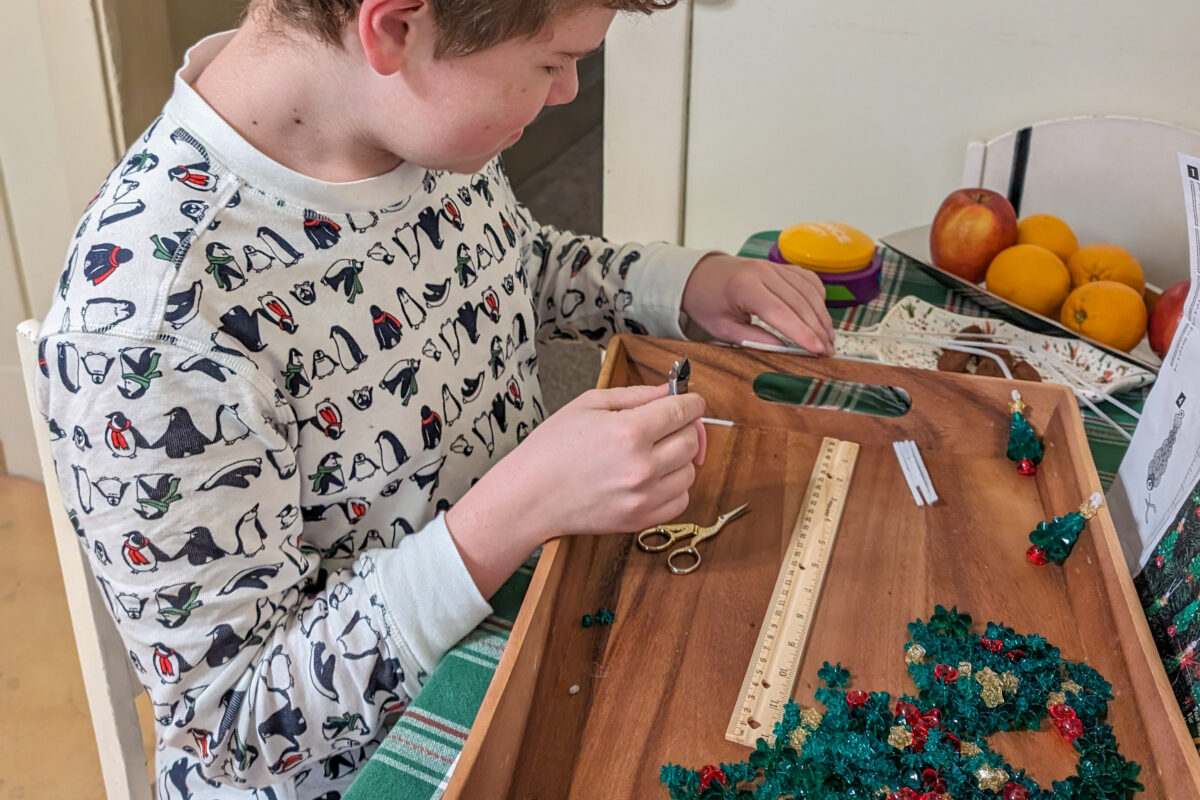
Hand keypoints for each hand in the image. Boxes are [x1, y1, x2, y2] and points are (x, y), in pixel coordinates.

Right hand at [445, 384, 705, 595]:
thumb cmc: (551, 449)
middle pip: (691, 440)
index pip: (683, 411)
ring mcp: (643, 497)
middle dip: (685, 427)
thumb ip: (635, 395)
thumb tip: (668, 392)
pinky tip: (652, 478)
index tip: (691, 401)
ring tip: (654, 453)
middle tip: (668, 425)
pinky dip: (674, 487)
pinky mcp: (640, 520)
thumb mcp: (588, 405)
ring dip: (680, 459)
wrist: (529, 497)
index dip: (692, 402)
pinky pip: (680, 500)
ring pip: (690, 472)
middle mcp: (642, 466)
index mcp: (629, 431)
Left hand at [681, 253, 834, 353]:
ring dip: (822, 316)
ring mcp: (774, 266)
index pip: (781, 312)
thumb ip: (753, 339)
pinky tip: (820, 316)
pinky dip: (818, 299)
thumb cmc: (708, 303)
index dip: (802, 332)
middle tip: (828, 352)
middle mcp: (763, 272)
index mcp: (744, 287)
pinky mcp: (782, 266)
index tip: (818, 350)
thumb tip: (785, 350)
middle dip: (817, 329)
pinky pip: (808, 281)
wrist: (699, 275)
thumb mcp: (722, 329)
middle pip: (800, 302)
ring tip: (828, 340)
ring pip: (809, 291)